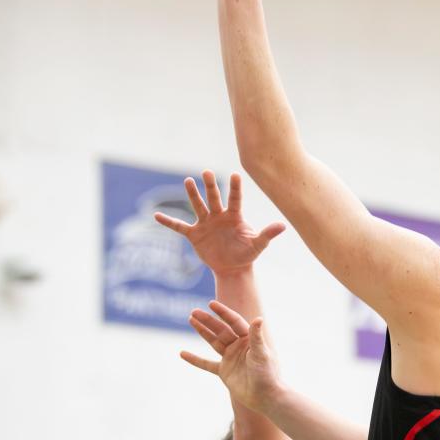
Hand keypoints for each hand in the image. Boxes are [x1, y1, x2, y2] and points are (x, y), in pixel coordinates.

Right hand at [154, 171, 283, 275]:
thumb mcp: (257, 246)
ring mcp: (205, 223)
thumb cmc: (247, 254)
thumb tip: (283, 226)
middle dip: (210, 186)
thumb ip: (267, 234)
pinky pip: (179, 227)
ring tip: (188, 181)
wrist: (233, 268)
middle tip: (206, 172)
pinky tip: (156, 216)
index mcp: (235, 216)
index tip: (235, 174)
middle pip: (214, 198)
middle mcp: (219, 216)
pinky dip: (168, 222)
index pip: (236, 199)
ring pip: (198, 206)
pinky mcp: (195, 235)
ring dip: (192, 194)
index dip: (235, 188)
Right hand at [182, 300, 281, 412]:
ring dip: (202, 331)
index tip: (211, 304)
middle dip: (207, 320)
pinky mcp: (224, 371)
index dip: (223, 313)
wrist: (266, 397)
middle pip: (220, 330)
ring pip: (213, 341)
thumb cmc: (267, 374)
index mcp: (248, 339)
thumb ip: (257, 336)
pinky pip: (206, 364)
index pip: (233, 321)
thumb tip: (258, 318)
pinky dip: (194, 359)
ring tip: (191, 319)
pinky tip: (182, 353)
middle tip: (193, 311)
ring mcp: (230, 358)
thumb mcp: (261, 353)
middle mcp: (238, 346)